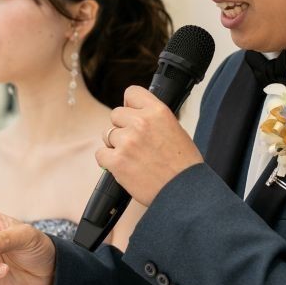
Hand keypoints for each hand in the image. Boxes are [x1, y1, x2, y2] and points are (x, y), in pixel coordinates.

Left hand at [97, 88, 203, 205]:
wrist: (184, 191)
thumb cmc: (184, 164)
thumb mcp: (176, 129)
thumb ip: (154, 119)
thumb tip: (136, 114)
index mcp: (158, 112)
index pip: (132, 93)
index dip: (130, 104)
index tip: (132, 113)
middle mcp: (141, 123)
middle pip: (116, 114)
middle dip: (122, 127)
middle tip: (135, 142)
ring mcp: (127, 142)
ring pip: (107, 135)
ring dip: (116, 145)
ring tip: (134, 157)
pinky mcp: (117, 161)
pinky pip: (101, 154)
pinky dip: (109, 161)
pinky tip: (124, 166)